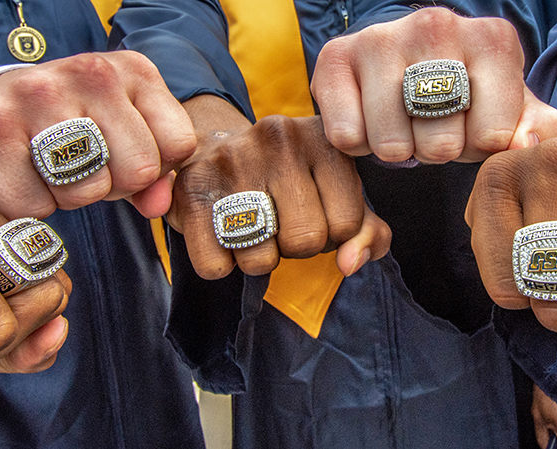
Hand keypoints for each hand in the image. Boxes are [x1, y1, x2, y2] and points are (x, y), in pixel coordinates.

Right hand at [0, 51, 195, 218]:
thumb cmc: (68, 126)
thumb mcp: (122, 133)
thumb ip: (154, 171)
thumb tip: (157, 205)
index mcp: (133, 70)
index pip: (178, 144)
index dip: (153, 169)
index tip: (123, 158)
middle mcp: (89, 72)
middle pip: (137, 171)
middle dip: (112, 186)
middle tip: (82, 167)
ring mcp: (37, 95)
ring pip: (87, 191)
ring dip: (69, 198)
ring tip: (50, 168)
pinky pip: (36, 205)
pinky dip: (29, 206)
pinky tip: (19, 176)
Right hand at [166, 95, 390, 279]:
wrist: (210, 148)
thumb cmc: (284, 182)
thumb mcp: (335, 195)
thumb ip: (365, 232)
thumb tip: (350, 264)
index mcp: (323, 138)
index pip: (347, 224)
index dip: (331, 233)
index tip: (312, 213)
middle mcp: (280, 139)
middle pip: (306, 242)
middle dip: (294, 247)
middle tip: (277, 222)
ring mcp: (232, 161)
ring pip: (261, 261)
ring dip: (256, 259)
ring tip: (249, 225)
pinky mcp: (192, 189)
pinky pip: (216, 267)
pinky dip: (220, 264)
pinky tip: (219, 233)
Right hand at [311, 7, 556, 163]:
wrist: (403, 67)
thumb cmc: (467, 97)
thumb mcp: (512, 111)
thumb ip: (537, 129)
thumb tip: (524, 145)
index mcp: (492, 39)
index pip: (494, 136)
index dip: (481, 150)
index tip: (474, 131)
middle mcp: (437, 25)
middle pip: (442, 141)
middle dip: (438, 152)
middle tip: (432, 134)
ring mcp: (382, 37)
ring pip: (392, 141)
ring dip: (397, 150)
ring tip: (402, 129)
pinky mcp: (336, 56)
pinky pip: (346, 134)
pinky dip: (357, 144)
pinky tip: (369, 122)